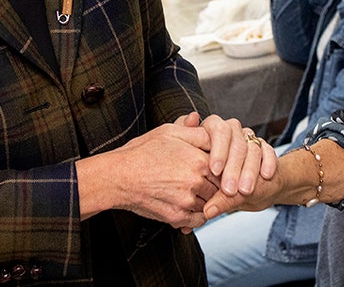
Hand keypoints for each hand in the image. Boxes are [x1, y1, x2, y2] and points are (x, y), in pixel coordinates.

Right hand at [77, 113, 220, 230]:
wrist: (118, 177)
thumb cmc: (142, 152)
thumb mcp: (167, 133)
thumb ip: (192, 130)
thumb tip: (205, 123)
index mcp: (198, 159)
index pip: (225, 167)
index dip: (221, 168)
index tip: (214, 168)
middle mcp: (196, 180)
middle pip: (220, 187)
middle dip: (216, 186)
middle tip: (208, 183)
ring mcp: (187, 201)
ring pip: (210, 204)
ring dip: (207, 201)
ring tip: (195, 193)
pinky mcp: (177, 217)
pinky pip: (199, 220)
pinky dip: (197, 215)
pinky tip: (187, 204)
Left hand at [197, 114, 277, 195]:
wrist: (263, 188)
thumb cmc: (237, 190)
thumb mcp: (227, 197)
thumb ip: (219, 201)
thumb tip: (207, 212)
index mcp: (212, 136)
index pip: (213, 129)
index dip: (215, 150)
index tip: (215, 171)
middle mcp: (230, 132)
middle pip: (233, 141)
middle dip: (232, 167)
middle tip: (230, 190)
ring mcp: (249, 138)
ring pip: (250, 147)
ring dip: (249, 170)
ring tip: (246, 189)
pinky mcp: (265, 146)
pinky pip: (268, 149)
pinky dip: (268, 162)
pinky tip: (266, 175)